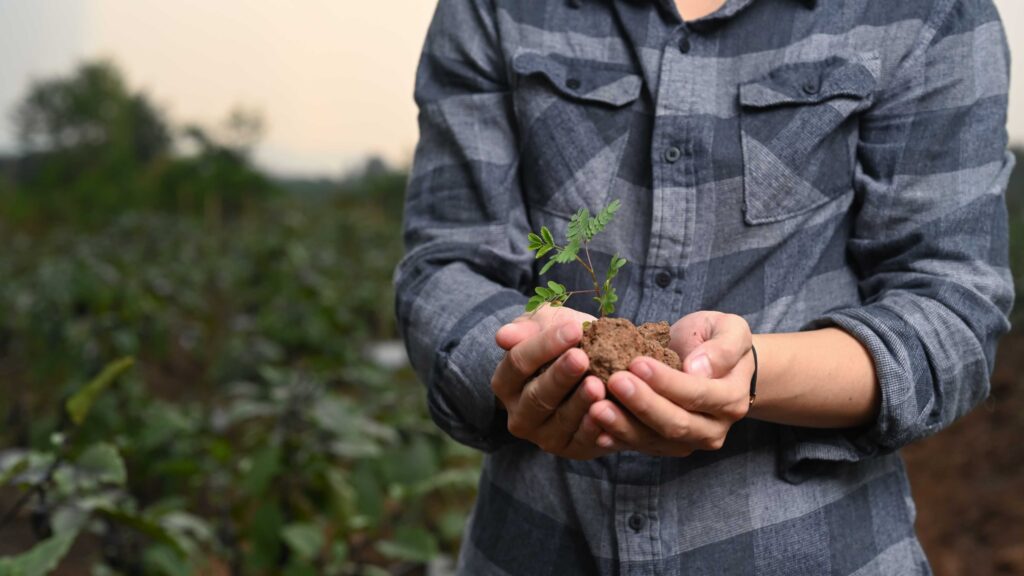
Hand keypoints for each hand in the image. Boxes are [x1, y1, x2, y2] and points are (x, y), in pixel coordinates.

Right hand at [492, 305, 618, 458]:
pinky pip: (582, 442)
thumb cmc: (566, 344)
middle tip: (581, 358)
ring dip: (579, 403)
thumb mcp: (547, 327)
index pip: (518, 362)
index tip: (572, 329)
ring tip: (597, 384)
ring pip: (560, 421)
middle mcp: (519, 415)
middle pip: (537, 395)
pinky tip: (607, 412)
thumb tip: (503, 336)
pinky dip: (594, 428)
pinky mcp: (571, 450)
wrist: (598, 370)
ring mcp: (543, 436)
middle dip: (560, 376)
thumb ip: (527, 330)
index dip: (544, 345)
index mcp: (506, 383)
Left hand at [588, 311, 753, 455]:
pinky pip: (640, 445)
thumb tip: (698, 369)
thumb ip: (722, 348)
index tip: (637, 363)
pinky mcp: (664, 445)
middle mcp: (713, 429)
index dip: (666, 382)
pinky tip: (594, 426)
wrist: (711, 360)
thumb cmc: (717, 339)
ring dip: (623, 425)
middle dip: (642, 404)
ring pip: (654, 440)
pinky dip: (616, 437)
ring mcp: (688, 441)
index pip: (697, 394)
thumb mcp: (730, 330)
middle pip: (675, 424)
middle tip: (613, 382)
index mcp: (731, 398)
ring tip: (595, 407)